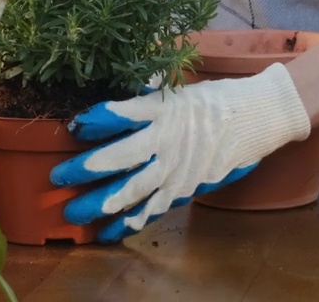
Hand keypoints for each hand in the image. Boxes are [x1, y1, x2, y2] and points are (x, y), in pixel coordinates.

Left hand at [49, 63, 310, 242]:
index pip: (122, 113)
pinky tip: (111, 229)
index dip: (96, 120)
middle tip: (58, 177)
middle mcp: (167, 138)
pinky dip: (133, 220)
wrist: (259, 115)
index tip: (73, 125)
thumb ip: (150, 96)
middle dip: (86, 168)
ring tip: (75, 212)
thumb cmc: (217, 98)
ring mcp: (178, 166)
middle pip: (120, 156)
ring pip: (133, 188)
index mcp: (164, 108)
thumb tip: (119, 95)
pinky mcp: (188, 185)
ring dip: (101, 202)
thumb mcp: (181, 89)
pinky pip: (156, 206)